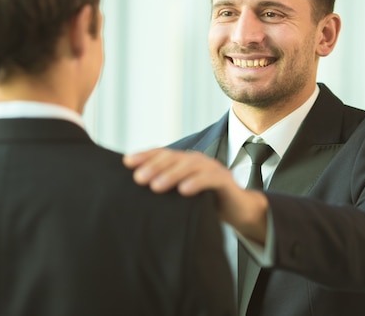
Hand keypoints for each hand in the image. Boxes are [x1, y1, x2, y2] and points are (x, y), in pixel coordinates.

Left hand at [123, 148, 268, 242]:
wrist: (237, 209)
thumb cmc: (205, 201)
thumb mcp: (181, 193)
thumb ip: (164, 188)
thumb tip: (134, 190)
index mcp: (184, 161)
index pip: (162, 154)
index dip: (145, 155)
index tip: (126, 162)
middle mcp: (197, 160)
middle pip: (173, 158)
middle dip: (154, 166)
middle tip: (138, 178)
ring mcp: (212, 168)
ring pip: (190, 165)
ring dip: (171, 174)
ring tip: (156, 186)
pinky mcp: (225, 181)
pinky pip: (210, 179)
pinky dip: (196, 183)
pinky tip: (183, 190)